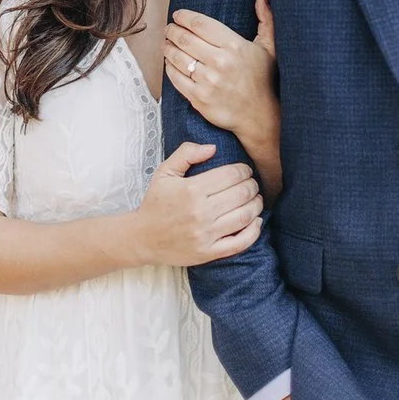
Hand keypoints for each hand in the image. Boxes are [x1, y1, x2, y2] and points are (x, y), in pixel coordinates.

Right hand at [129, 141, 262, 267]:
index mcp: (191, 190)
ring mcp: (206, 234)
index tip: (244, 171)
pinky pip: (241, 242)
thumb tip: (213, 147)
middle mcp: (200, 212)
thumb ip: (186, 154)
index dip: (244, 170)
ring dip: (256, 205)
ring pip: (246, 216)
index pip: (231, 175)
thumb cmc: (155, 203)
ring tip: (255, 199)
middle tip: (251, 184)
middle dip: (252, 185)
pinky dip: (254, 231)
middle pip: (242, 194)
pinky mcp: (209, 252)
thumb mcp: (164, 173)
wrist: (142, 238)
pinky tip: (256, 221)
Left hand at [164, 0, 277, 137]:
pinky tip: (170, 62)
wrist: (260, 116)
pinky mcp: (198, 98)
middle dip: (171, 30)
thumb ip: (266, 19)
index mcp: (235, 46)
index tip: (178, 15)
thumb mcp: (269, 48)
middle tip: (169, 28)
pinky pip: (174, 77)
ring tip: (166, 43)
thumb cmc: (263, 79)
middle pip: (184, 38)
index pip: (199, 24)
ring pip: (176, 57)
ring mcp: (208, 81)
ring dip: (167, 47)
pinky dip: (168, 67)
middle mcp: (220, 62)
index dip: (184, 17)